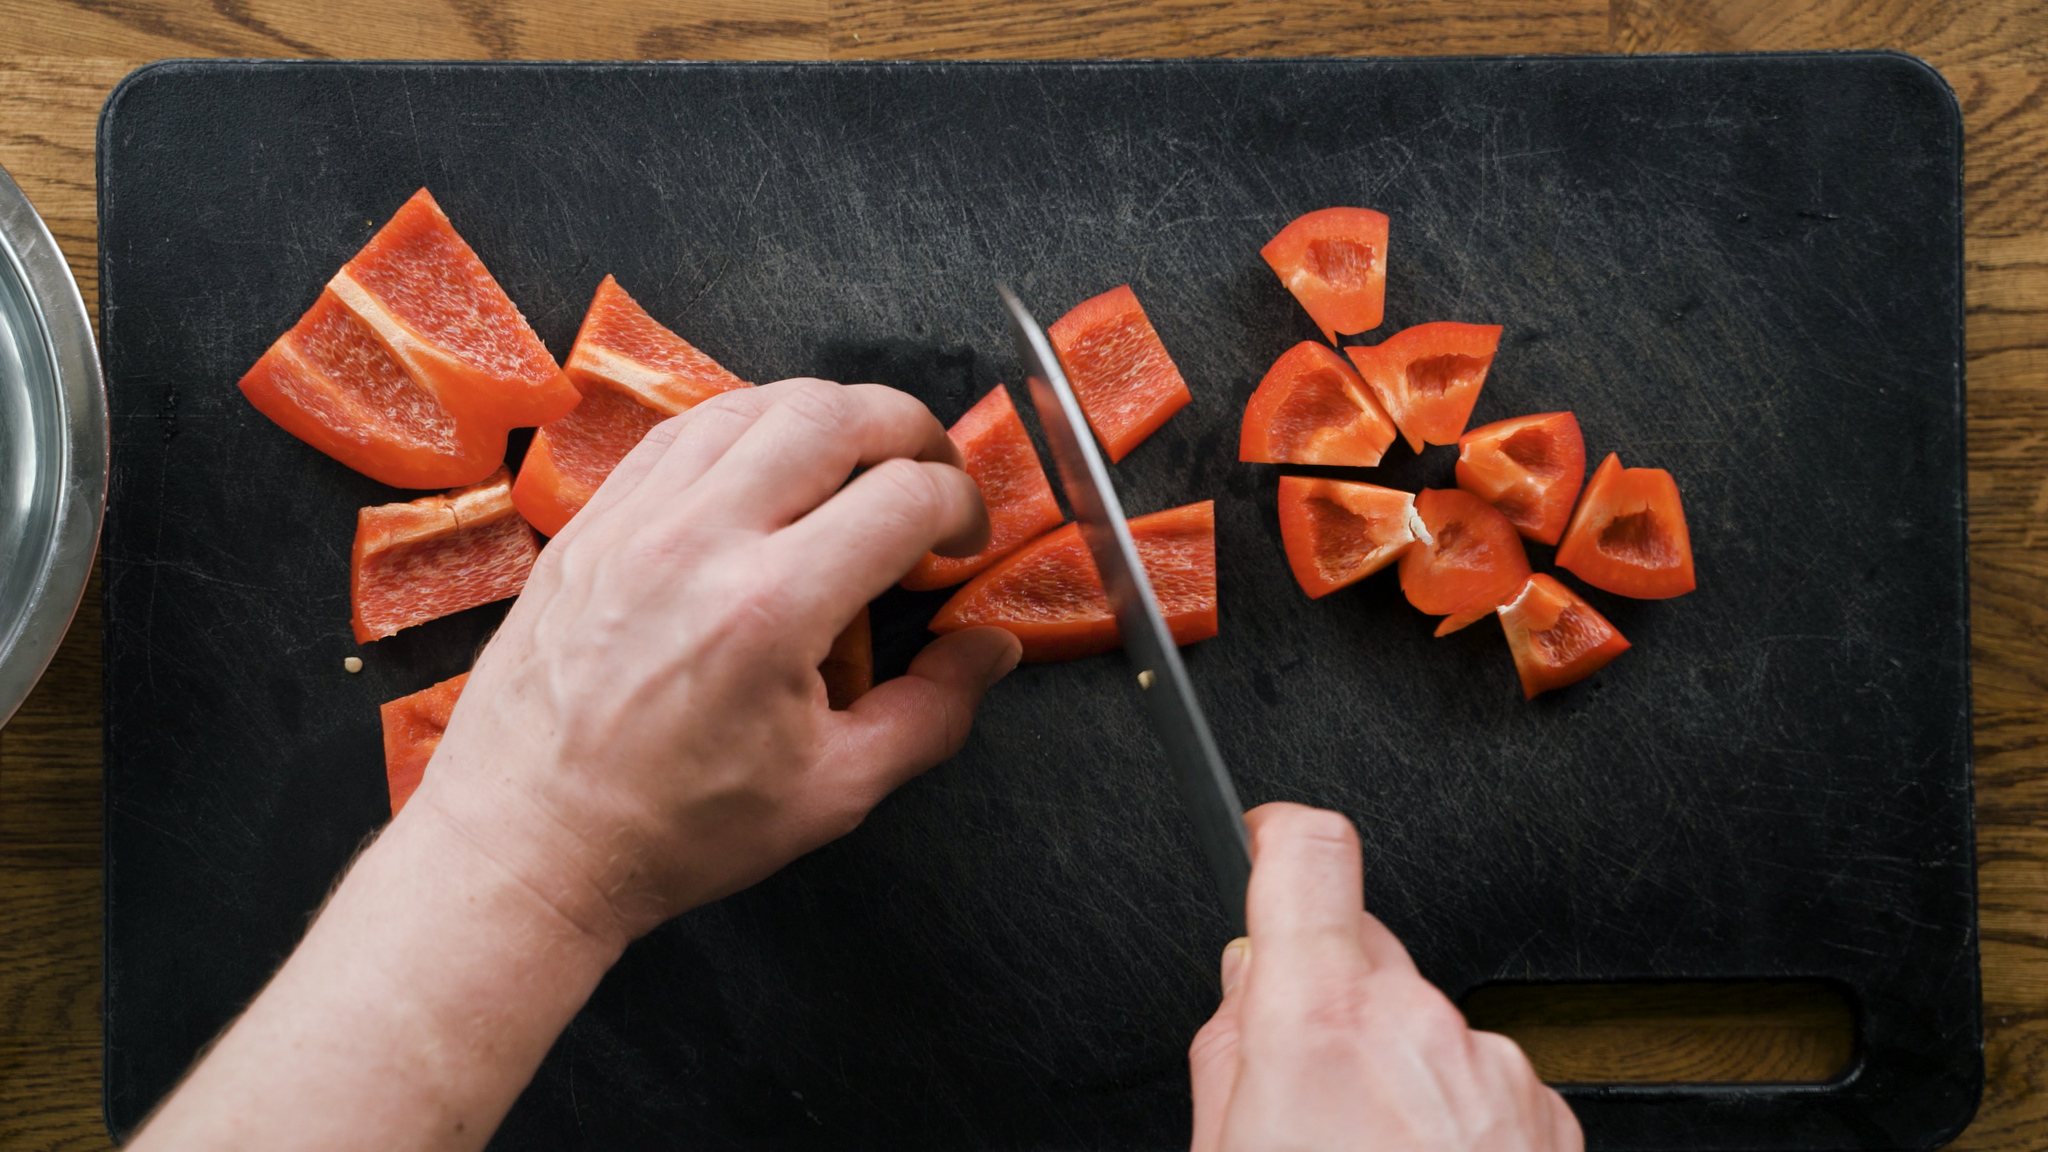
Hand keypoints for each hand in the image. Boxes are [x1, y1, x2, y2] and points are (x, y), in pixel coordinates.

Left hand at [413, 378, 1022, 946]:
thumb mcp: (833, 793)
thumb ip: (931, 712)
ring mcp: (635, 521)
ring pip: (754, 403)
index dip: (960, 506)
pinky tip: (766, 468)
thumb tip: (991, 649)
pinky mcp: (591, 522)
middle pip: (834, 414)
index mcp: (771, 611)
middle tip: (931, 473)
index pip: (903, 497)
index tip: (964, 539)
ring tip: (857, 463)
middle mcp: (701, 542)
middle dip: (909, 428)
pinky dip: (743, 428)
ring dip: (827, 416)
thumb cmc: (673, 832)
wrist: (526, 845)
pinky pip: (680, 430)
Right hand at [1189, 803, 1580, 1151]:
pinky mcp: (1543, 1112)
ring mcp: (1492, 1068)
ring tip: (1369, 1148)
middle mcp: (1418, 1027)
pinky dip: (1451, 1111)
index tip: (1265, 837)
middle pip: (1363, 951)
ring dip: (1393, 1065)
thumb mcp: (1225, 1150)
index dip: (1277, 835)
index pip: (1310, 854)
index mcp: (1324, 1024)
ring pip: (1423, 1022)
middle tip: (1308, 1087)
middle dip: (1329, 994)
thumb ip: (1228, 1049)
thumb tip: (1244, 987)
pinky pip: (1481, 1076)